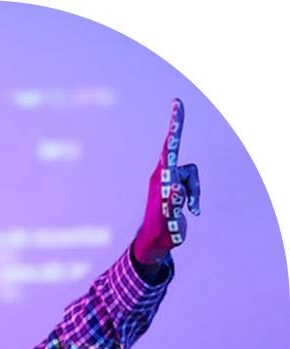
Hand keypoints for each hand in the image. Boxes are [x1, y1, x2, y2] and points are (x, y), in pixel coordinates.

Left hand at [133, 98, 200, 264]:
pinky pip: (192, 185)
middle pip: (181, 156)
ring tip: (189, 210)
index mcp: (161, 180)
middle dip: (177, 130)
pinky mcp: (174, 188)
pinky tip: (191, 212)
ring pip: (192, 175)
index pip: (170, 148)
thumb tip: (176, 188)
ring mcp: (168, 181)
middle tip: (177, 103)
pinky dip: (195, 197)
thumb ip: (173, 205)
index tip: (177, 105)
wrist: (155, 243)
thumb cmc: (162, 234)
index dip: (176, 127)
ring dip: (196, 191)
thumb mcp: (169, 222)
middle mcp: (163, 176)